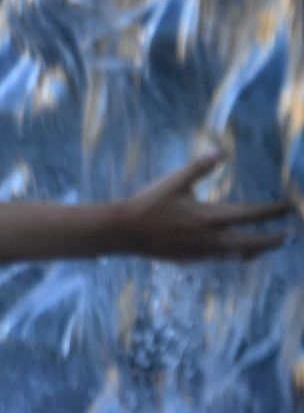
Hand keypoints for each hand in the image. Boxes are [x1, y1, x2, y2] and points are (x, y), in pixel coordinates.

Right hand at [112, 147, 292, 260]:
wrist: (125, 231)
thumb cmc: (149, 203)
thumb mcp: (174, 181)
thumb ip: (199, 168)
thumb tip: (221, 152)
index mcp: (210, 216)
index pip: (251, 214)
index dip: (273, 211)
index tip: (288, 206)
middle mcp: (212, 238)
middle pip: (253, 243)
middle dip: (274, 240)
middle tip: (289, 235)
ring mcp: (203, 252)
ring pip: (239, 254)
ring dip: (256, 249)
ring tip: (266, 244)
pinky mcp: (192, 259)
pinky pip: (222, 258)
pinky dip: (236, 253)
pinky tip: (234, 249)